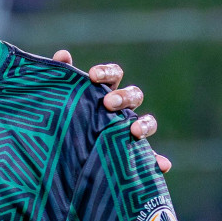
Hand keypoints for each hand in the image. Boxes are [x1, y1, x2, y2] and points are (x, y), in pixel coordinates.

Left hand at [52, 50, 168, 172]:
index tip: (92, 76)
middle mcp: (122, 109)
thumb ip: (61, 78)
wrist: (61, 153)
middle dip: (123, 97)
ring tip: (134, 131)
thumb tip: (62, 55)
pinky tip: (162, 165)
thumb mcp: (59, 101)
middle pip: (133, 95)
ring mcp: (130, 130)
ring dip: (145, 124)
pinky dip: (158, 161)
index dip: (106, 73)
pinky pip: (150, 157)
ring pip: (147, 122)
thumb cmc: (63, 118)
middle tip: (108, 103)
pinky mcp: (134, 154)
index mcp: (105, 91)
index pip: (113, 75)